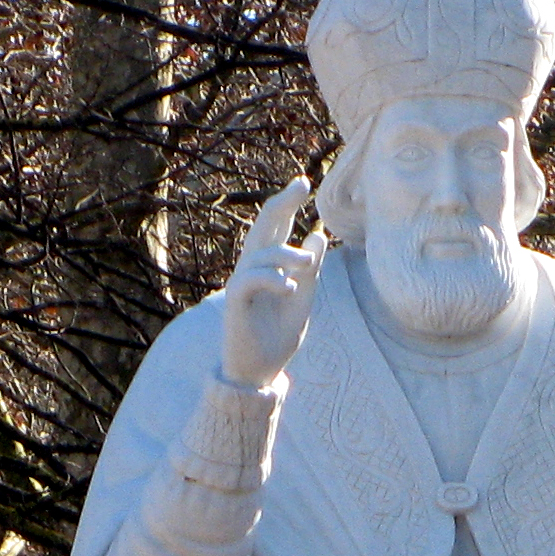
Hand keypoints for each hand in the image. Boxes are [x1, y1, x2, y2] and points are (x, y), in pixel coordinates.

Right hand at [222, 177, 325, 388]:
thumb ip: (310, 271)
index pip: (277, 229)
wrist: (261, 372)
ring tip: (307, 263)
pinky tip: (289, 288)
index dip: (288, 204)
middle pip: (263, 228)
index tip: (303, 183)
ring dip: (286, 254)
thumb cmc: (278, 338)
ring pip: (261, 253)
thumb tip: (318, 234)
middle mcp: (253, 270)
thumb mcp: (303, 300)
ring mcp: (242, 284)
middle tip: (301, 186)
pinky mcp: (235, 302)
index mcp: (270, 267)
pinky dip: (271, 279)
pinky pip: (250, 280)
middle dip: (281, 204)